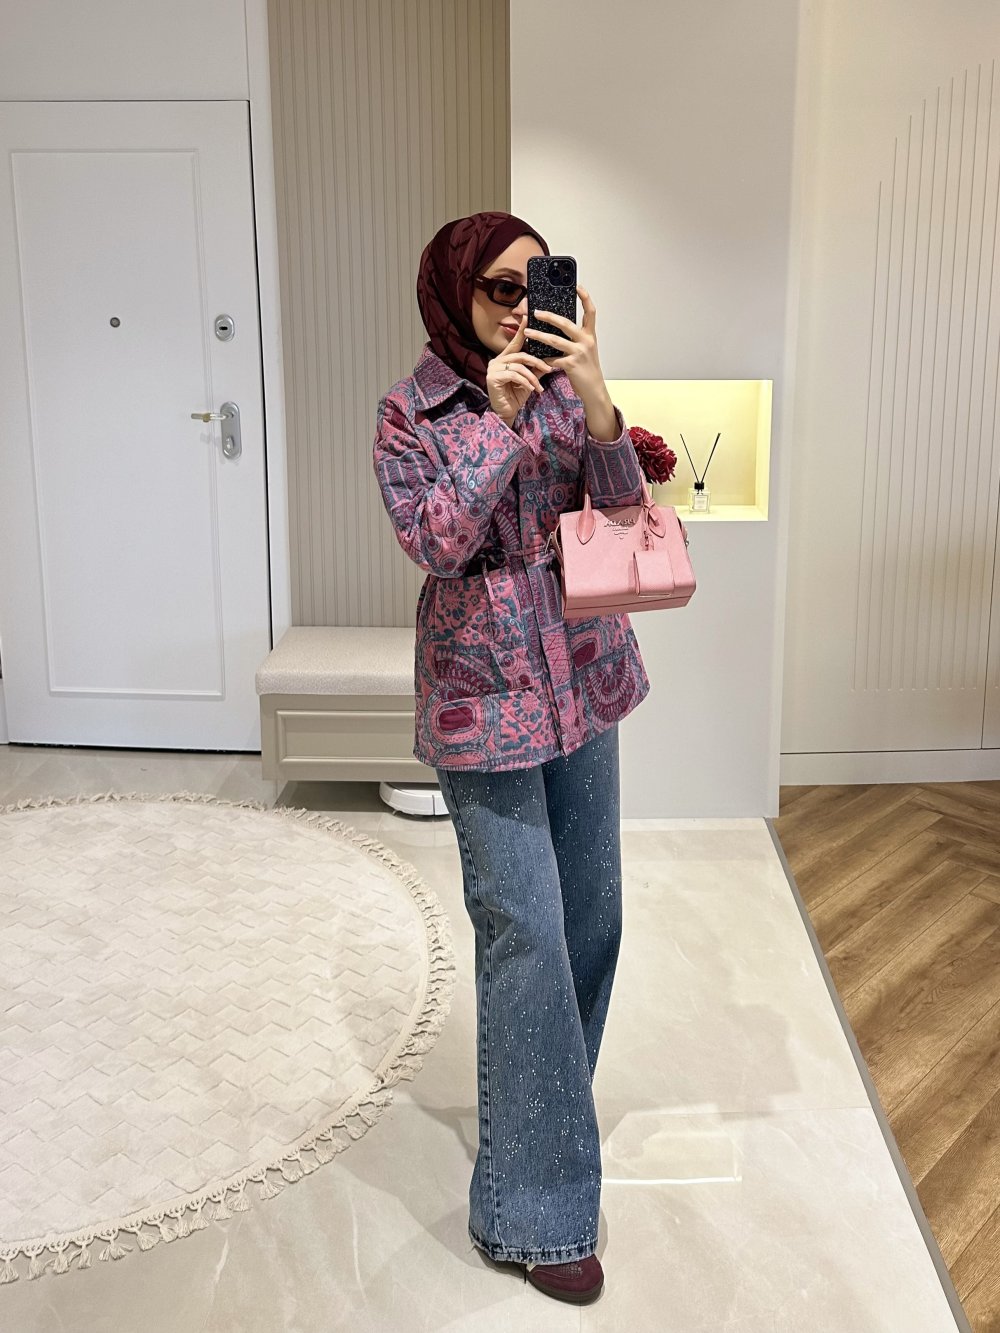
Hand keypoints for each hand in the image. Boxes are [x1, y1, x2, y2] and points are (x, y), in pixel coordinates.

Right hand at [486, 314, 552, 424]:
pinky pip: (514, 375)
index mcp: (505, 358)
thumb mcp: (529, 379)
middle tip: (548, 370)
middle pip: (521, 354)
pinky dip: (525, 382)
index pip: (515, 342)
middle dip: (537, 362)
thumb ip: (536, 368)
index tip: (528, 318)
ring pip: (519, 365)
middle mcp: (497, 360)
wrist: (507, 413)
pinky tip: (531, 389)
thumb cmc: (517, 396)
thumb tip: (550, 359)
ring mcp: (493, 368)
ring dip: (532, 377)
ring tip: (539, 387)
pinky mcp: (492, 378)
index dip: (522, 330)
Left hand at [529, 285, 606, 408]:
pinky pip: (552, 359)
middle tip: (536, 312)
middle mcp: (586, 341)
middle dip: (549, 316)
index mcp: (590, 335)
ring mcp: (579, 352)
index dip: (585, 297)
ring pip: (555, 340)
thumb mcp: (586, 350)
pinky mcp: (572, 365)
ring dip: (539, 335)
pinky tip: (537, 359)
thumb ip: (576, 338)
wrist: (594, 389)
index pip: (590, 312)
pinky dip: (543, 359)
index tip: (577, 285)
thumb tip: (558, 327)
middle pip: (566, 323)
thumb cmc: (588, 369)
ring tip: (528, 332)